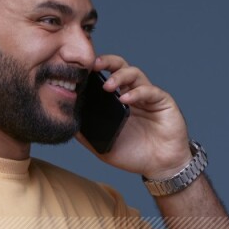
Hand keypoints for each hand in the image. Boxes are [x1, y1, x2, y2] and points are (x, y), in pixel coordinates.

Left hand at [76, 54, 191, 179]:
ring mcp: (147, 96)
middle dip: (107, 62)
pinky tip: (126, 99)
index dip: (94, 70)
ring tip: (108, 85)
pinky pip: (149, 91)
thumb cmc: (134, 155)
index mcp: (117, 100)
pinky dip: (137, 93)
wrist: (160, 166)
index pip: (105, 76)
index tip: (80, 71)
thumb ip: (86, 135)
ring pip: (134, 74)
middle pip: (120, 67)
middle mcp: (132, 93)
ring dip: (120, 76)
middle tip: (94, 65)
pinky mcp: (162, 101)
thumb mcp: (103, 146)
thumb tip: (66, 123)